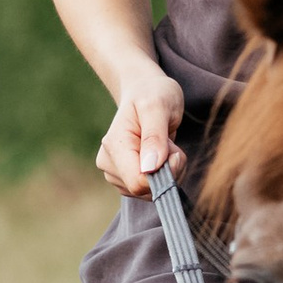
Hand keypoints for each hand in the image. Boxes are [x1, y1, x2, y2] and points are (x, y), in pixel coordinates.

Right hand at [96, 71, 185, 196]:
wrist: (145, 91)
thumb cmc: (153, 94)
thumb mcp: (158, 106)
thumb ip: (154, 137)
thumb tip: (150, 168)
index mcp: (114, 145)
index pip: (138, 182)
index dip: (163, 173)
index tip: (173, 151)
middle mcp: (108, 162)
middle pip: (144, 190)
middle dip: (167, 172)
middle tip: (169, 144)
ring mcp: (115, 172)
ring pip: (148, 192)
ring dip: (167, 173)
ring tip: (164, 145)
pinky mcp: (124, 178)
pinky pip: (149, 190)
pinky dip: (162, 176)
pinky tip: (160, 155)